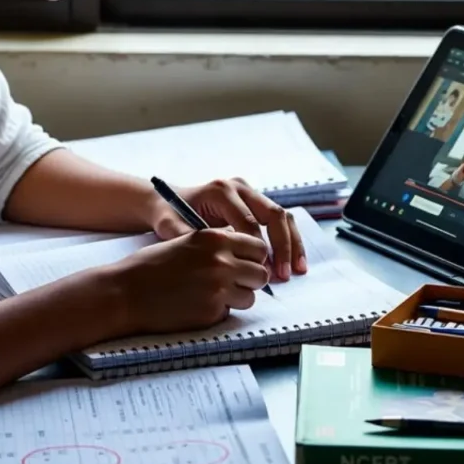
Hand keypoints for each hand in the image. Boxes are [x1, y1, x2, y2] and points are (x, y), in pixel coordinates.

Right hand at [107, 228, 270, 334]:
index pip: (258, 246)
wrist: (126, 292)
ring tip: (213, 295)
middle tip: (234, 283)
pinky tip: (198, 305)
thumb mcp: (186, 241)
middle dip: (251, 279)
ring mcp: (219, 288)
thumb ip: (215, 244)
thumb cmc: (151, 265)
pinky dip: (220, 311)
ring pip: (251, 296)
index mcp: (215, 238)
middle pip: (261, 273)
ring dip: (238, 297)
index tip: (246, 263)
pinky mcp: (212, 312)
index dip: (254, 257)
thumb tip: (240, 251)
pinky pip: (230, 312)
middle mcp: (222, 261)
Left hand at [147, 178, 306, 281]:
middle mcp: (240, 187)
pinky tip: (294, 264)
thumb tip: (204, 257)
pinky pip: (280, 221)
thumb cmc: (168, 213)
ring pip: (282, 216)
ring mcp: (251, 193)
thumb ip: (183, 237)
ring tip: (296, 271)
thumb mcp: (168, 224)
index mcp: (221, 190)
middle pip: (272, 214)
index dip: (257, 249)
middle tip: (282, 275)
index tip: (260, 274)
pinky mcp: (256, 203)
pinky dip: (289, 241)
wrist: (167, 200)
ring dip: (292, 244)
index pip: (249, 221)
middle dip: (282, 246)